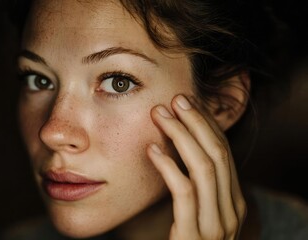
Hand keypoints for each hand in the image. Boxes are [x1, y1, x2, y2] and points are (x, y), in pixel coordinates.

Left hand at [147, 95, 246, 238]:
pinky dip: (169, 166)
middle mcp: (231, 211)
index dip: (206, 125)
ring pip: (204, 167)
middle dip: (197, 122)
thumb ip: (195, 188)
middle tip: (176, 98)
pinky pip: (184, 193)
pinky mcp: (194, 237)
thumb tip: (177, 149)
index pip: (224, 153)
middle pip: (217, 154)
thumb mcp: (197, 213)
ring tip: (160, 114)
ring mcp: (216, 226)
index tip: (188, 102)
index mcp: (232, 202)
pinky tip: (152, 149)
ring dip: (182, 135)